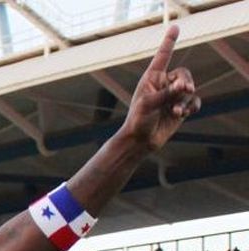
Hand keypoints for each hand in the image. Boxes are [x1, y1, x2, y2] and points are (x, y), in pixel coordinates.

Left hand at [121, 25, 200, 149]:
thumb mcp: (149, 104)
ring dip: (185, 100)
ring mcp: (173, 96)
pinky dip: (191, 107)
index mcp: (151, 78)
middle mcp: (163, 84)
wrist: (140, 141)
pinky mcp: (180, 108)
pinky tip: (182, 114)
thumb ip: (167, 93)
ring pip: (190, 90)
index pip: (163, 56)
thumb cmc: (138, 120)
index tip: (175, 27)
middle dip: (185, 82)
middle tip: (184, 90)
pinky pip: (194, 101)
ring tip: (175, 111)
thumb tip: (186, 87)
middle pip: (184, 74)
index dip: (169, 42)